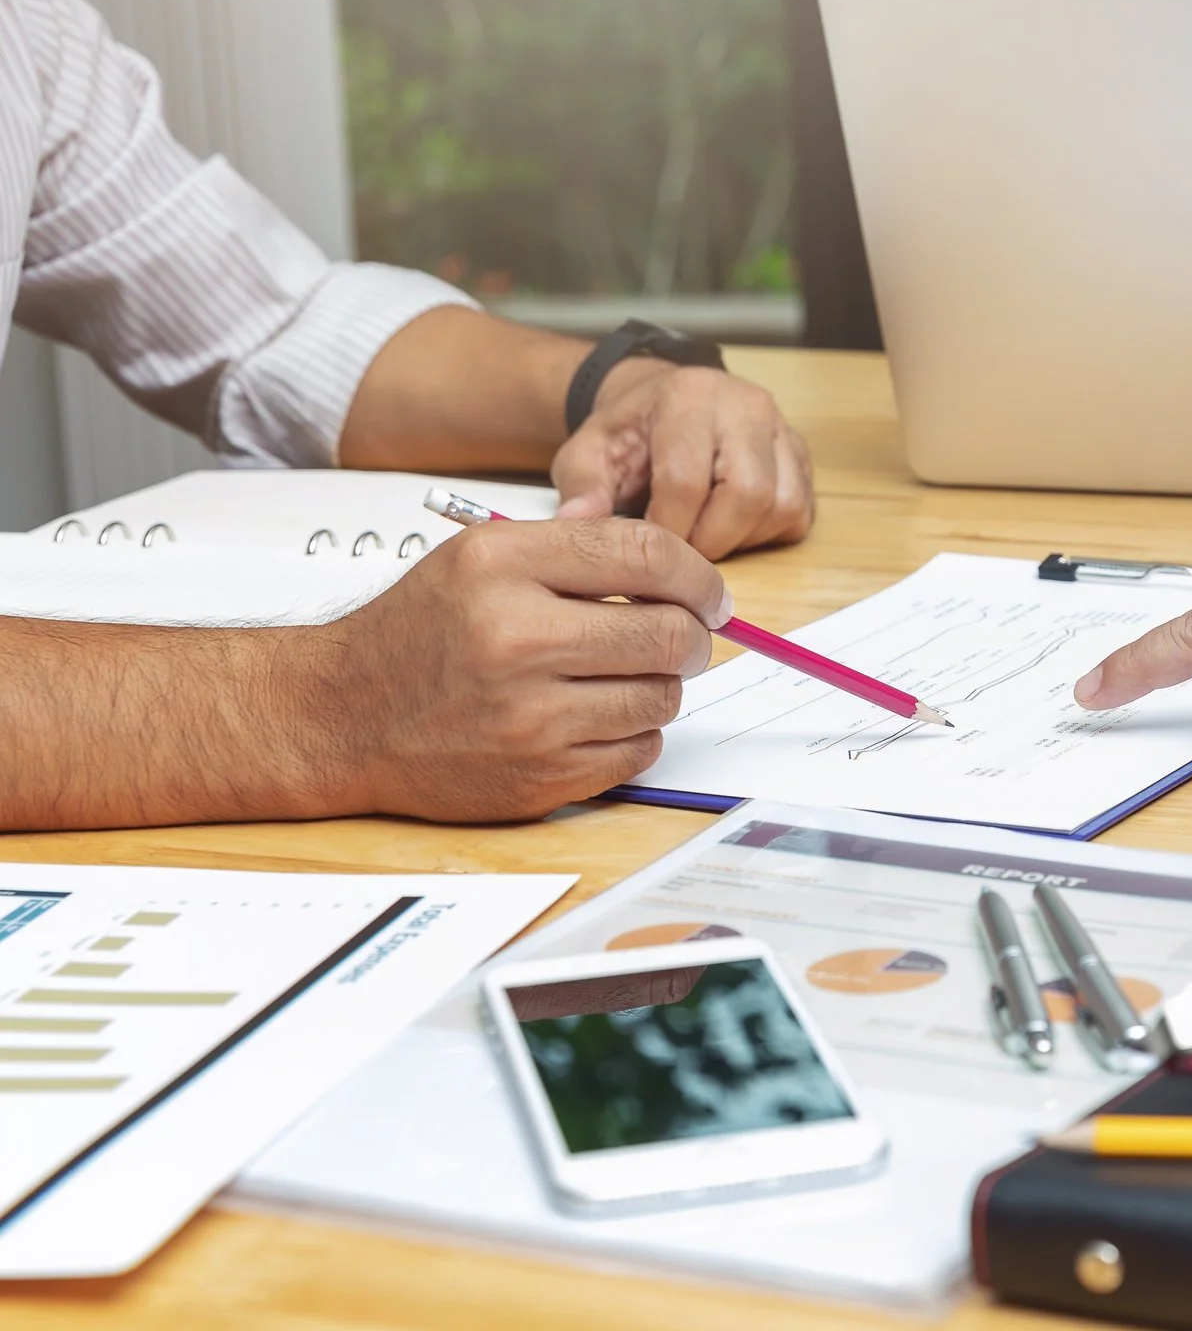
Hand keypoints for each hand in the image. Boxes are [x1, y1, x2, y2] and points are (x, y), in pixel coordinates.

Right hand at [310, 519, 726, 820]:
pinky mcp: (540, 778)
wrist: (341, 717)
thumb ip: (577, 552)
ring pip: (662, 698)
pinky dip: (632, 734)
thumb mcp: (480, 558)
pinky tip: (593, 718)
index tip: (712, 596)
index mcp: (502, 569)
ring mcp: (530, 719)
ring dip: (657, 687)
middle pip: (669, 635)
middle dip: (689, 637)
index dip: (699, 577)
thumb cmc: (420, 633)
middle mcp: (516, 641)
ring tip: (614, 678)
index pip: (646, 555)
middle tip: (676, 639)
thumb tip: (685, 574)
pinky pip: (639, 752)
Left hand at [552, 361, 814, 559]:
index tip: (649, 546)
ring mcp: (781, 429)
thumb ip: (582, 486)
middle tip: (682, 547)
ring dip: (742, 538)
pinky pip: (799, 511)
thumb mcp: (588, 451)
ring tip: (705, 532)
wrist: (664, 403)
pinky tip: (731, 524)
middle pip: (749, 495)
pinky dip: (767, 532)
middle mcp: (746, 406)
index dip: (668, 530)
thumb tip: (577, 522)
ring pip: (782, 506)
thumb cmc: (629, 432)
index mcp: (689, 397)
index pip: (687, 480)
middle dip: (712, 539)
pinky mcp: (800, 455)